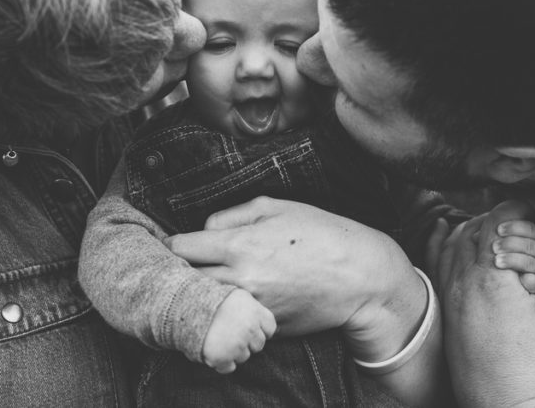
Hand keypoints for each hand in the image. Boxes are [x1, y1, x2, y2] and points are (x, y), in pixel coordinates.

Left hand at [165, 197, 425, 361]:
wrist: (359, 277)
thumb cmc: (320, 234)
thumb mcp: (276, 208)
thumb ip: (232, 215)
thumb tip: (203, 229)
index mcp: (240, 245)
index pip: (181, 248)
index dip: (175, 244)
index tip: (179, 244)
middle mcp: (241, 280)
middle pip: (185, 282)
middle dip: (182, 272)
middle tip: (187, 265)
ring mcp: (251, 308)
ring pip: (205, 306)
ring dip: (200, 294)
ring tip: (206, 282)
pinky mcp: (264, 327)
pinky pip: (231, 320)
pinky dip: (226, 311)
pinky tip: (231, 299)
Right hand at [201, 288, 276, 373]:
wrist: (188, 306)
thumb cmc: (214, 299)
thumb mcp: (238, 296)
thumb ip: (253, 308)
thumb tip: (263, 323)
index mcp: (256, 313)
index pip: (270, 328)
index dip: (260, 329)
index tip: (249, 326)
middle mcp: (249, 330)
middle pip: (259, 345)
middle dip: (248, 341)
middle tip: (232, 332)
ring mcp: (236, 346)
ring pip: (244, 357)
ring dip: (235, 352)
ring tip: (220, 338)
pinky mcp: (222, 359)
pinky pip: (229, 368)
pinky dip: (223, 363)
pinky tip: (215, 350)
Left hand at [435, 201, 534, 407]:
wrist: (509, 403)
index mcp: (493, 274)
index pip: (500, 217)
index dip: (521, 210)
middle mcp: (463, 278)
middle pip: (476, 224)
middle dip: (502, 220)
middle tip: (526, 233)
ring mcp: (449, 292)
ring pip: (454, 239)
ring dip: (477, 229)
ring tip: (501, 235)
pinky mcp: (445, 307)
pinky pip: (436, 261)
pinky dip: (442, 240)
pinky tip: (444, 227)